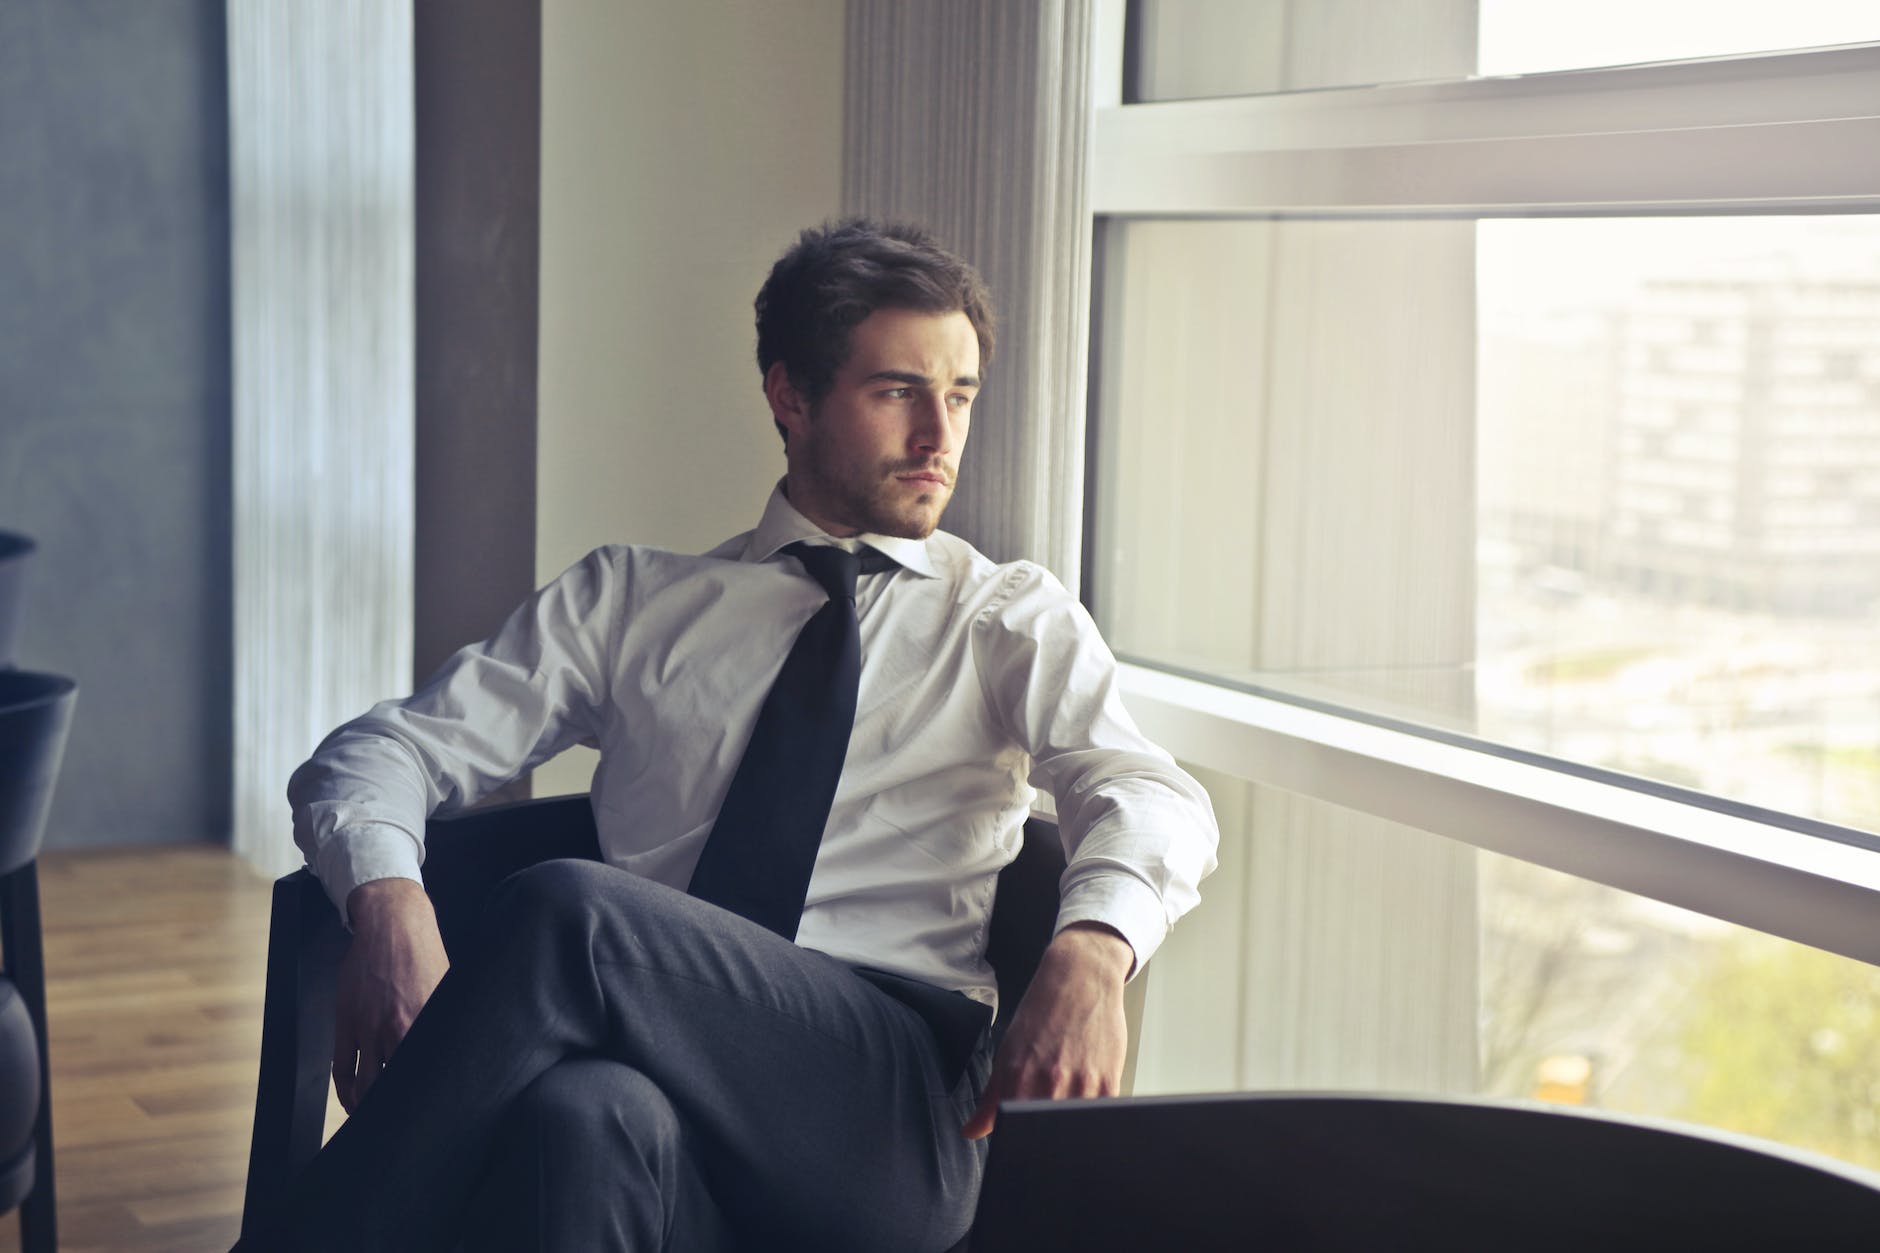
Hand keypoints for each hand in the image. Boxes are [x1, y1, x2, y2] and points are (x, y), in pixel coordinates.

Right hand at [332, 878, 448, 1113]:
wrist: (391, 924)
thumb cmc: (425, 956)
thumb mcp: (446, 988)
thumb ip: (448, 1022)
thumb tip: (465, 1049)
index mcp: (428, 1024)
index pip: (429, 1076)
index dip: (431, 1102)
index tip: (436, 1117)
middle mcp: (399, 1032)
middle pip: (396, 1089)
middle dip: (400, 1112)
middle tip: (406, 1127)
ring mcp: (368, 1030)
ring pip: (365, 1087)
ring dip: (368, 1109)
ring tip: (376, 1120)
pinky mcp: (346, 1023)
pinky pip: (342, 1070)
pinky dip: (346, 1092)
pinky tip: (354, 1099)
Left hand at [962, 922, 1132, 1139]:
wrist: (1080, 976)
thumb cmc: (1044, 1012)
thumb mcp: (1008, 1051)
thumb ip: (991, 1097)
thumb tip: (972, 1131)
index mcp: (1019, 1077)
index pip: (1014, 1132)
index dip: (1016, 1147)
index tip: (1020, 1150)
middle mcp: (1050, 1082)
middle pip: (1046, 1136)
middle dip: (1045, 1144)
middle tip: (1045, 1138)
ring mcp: (1083, 1084)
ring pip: (1076, 1129)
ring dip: (1071, 1132)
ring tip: (1067, 1117)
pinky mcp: (1111, 1081)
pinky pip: (1102, 1117)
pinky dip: (1094, 1121)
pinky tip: (1087, 1108)